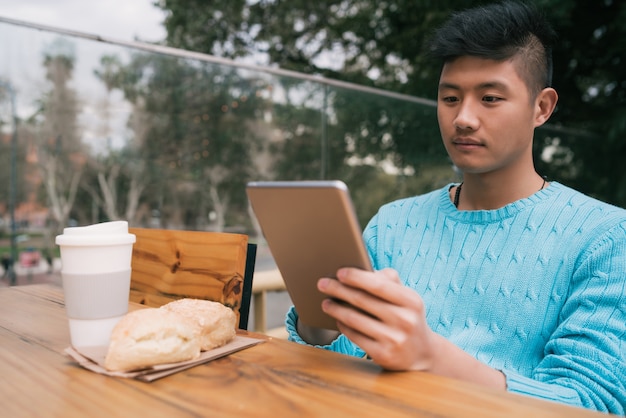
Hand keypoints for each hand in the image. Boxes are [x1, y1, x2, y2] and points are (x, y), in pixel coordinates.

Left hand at [318, 267, 437, 370]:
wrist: (422, 354)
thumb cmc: (407, 317)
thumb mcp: (406, 298)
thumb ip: (388, 281)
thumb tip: (360, 271)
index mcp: (411, 301)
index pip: (378, 285)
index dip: (356, 277)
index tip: (339, 272)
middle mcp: (404, 320)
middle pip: (362, 300)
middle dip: (338, 290)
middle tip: (322, 283)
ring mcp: (394, 339)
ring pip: (354, 319)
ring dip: (335, 308)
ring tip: (326, 302)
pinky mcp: (383, 355)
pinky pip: (355, 336)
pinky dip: (343, 325)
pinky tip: (337, 319)